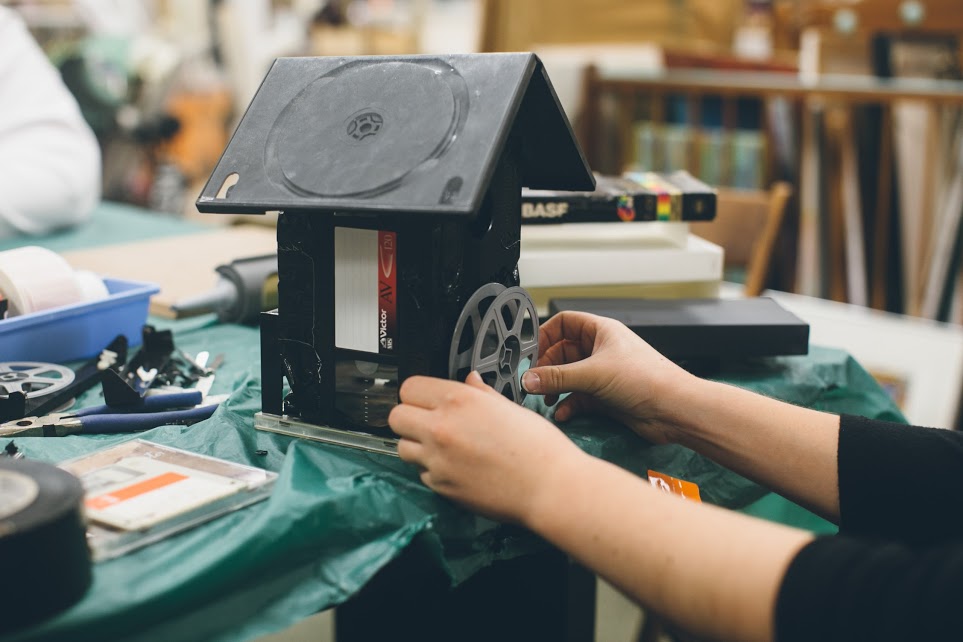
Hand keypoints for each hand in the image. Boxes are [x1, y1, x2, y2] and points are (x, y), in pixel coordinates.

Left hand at [388, 371, 585, 524]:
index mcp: (459, 400)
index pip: (409, 387)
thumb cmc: (539, 448)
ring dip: (416, 445)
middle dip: (409, 418)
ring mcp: (437, 459)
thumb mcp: (510, 407)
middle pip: (396, 417)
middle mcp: (441, 428)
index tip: (425, 399)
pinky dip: (432, 469)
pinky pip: (421, 472)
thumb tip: (471, 381)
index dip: (417, 393)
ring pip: (401, 447)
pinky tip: (456, 467)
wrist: (549, 488)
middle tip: (427, 422)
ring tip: (440, 446)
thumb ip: (481, 393)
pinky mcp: (440, 486)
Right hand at [521, 311, 692, 443]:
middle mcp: (601, 350)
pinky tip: (563, 412)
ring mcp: (603, 373)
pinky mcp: (606, 396)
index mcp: (601, 331)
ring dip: (555, 388)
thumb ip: (557, 377)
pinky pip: (578, 397)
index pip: (564, 323)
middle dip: (547, 368)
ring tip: (547, 399)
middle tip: (534, 382)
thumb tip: (529, 379)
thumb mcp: (594, 373)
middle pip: (562, 353)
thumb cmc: (648, 379)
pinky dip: (568, 404)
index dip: (546, 335)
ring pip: (569, 376)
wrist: (674, 409)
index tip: (531, 353)